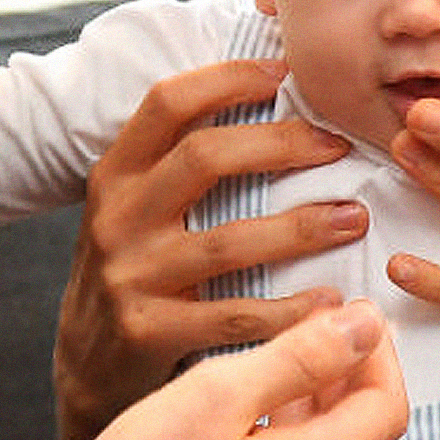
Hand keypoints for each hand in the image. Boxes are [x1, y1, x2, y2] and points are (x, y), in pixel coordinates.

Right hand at [51, 299, 406, 439]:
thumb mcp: (221, 394)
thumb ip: (300, 357)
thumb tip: (361, 325)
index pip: (387, 402)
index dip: (377, 349)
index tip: (353, 311)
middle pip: (369, 426)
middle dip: (357, 368)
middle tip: (329, 323)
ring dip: (327, 393)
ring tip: (294, 350)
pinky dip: (299, 421)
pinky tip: (261, 398)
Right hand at [53, 59, 371, 439]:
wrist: (85, 366)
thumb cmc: (133, 271)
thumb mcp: (135, 208)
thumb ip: (180, 163)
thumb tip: (266, 94)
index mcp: (116, 173)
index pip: (167, 103)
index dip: (227, 78)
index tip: (285, 73)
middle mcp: (118, 217)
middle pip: (204, 158)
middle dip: (282, 144)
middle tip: (339, 145)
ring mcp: (131, 276)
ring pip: (227, 240)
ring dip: (301, 227)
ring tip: (354, 218)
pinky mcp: (149, 333)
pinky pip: (233, 317)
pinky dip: (288, 310)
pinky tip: (328, 301)